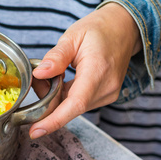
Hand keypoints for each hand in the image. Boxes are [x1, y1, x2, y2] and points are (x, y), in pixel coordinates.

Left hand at [30, 3, 142, 138]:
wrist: (125, 28)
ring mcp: (108, 94)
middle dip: (47, 98)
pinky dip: (65, 94)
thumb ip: (56, 57)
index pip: (75, 104)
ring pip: (72, 106)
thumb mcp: (73, 36)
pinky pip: (78, 102)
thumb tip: (39, 74)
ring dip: (56, 95)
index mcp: (98, 71)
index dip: (53, 120)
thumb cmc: (100, 29)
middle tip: (38, 76)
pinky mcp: (105, 96)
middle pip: (69, 107)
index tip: (35, 131)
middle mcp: (106, 88)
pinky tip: (62, 78)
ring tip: (53, 72)